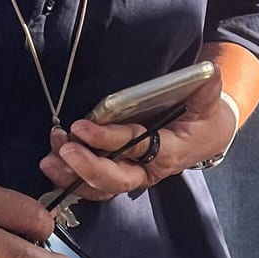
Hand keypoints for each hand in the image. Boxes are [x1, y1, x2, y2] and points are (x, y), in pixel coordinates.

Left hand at [38, 73, 236, 200]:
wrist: (206, 135)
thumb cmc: (203, 116)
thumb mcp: (209, 101)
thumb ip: (206, 88)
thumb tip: (207, 70)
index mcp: (169, 152)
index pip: (136, 147)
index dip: (108, 140)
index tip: (83, 127)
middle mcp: (148, 171)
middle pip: (115, 179)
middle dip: (86, 166)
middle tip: (63, 148)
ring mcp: (133, 176)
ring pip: (100, 187)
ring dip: (72, 174)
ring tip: (49, 157)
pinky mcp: (121, 175)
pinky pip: (94, 185)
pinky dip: (72, 178)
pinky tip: (52, 164)